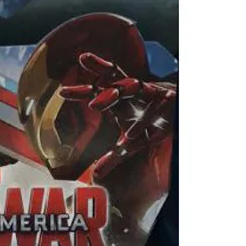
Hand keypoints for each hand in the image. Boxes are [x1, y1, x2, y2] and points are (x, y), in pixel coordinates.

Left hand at [59, 53, 175, 181]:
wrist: (184, 117)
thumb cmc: (156, 125)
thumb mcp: (133, 144)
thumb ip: (114, 158)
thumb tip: (96, 176)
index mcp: (123, 100)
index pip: (98, 90)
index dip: (81, 90)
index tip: (62, 92)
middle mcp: (135, 92)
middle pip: (113, 77)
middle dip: (97, 72)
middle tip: (78, 70)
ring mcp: (152, 93)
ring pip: (132, 85)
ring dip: (114, 93)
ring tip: (96, 104)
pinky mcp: (170, 100)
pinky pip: (155, 107)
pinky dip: (144, 120)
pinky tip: (132, 133)